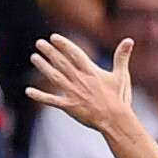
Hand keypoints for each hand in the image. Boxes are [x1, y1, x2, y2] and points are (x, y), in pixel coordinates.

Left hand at [24, 32, 141, 134]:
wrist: (115, 120)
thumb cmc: (119, 98)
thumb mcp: (122, 76)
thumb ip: (122, 57)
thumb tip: (129, 40)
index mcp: (91, 72)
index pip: (75, 53)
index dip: (64, 44)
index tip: (54, 37)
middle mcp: (80, 80)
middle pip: (61, 62)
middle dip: (50, 52)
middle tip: (39, 43)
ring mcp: (73, 93)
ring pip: (54, 77)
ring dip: (43, 67)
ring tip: (34, 57)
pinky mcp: (69, 106)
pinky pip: (51, 100)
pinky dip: (39, 96)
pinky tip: (28, 91)